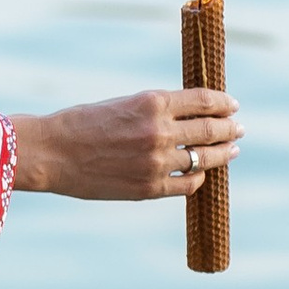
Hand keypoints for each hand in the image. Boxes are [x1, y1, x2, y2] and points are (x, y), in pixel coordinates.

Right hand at [9, 86, 241, 201]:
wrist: (50, 153)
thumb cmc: (81, 124)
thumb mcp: (122, 104)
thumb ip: (156, 110)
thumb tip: (189, 117)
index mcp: (152, 102)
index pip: (203, 100)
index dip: (223, 102)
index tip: (232, 105)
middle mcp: (159, 131)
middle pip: (210, 129)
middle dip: (229, 128)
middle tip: (238, 128)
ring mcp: (156, 162)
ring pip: (204, 158)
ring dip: (222, 153)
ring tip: (231, 151)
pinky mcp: (149, 187)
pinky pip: (187, 183)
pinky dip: (198, 177)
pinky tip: (201, 174)